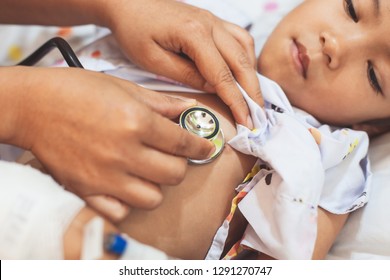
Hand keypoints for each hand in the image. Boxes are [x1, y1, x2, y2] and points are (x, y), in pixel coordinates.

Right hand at [11, 67, 213, 216]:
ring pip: (153, 198)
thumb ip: (161, 102)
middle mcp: (124, 153)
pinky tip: (126, 185)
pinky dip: (129, 201)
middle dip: (180, 163)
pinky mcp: (87, 191)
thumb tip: (190, 107)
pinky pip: (121, 211)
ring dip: (157, 185)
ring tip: (149, 171)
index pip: (183, 143)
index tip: (206, 147)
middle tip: (172, 154)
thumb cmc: (75, 90)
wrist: (33, 106)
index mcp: (136, 122)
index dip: (201, 146)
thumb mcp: (123, 87)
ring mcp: (105, 176)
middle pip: (174, 174)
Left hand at [103, 0, 261, 127]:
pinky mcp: (212, 20)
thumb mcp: (153, 60)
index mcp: (195, 34)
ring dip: (252, 74)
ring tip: (252, 97)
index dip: (236, 101)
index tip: (246, 121)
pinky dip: (246, 57)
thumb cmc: (134, 31)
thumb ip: (186, 75)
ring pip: (245, 47)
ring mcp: (214, 20)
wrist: (128, 3)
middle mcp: (211, 24)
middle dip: (253, 92)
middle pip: (241, 62)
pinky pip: (239, 37)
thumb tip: (213, 87)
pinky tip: (243, 71)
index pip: (223, 75)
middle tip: (258, 116)